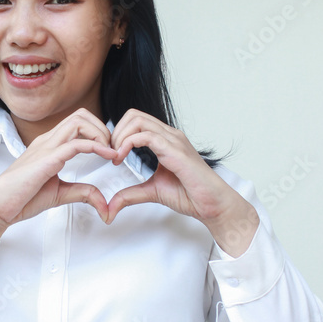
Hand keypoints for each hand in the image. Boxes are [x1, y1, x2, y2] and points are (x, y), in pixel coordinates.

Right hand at [0, 108, 118, 250]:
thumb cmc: (20, 198)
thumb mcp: (60, 194)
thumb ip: (82, 193)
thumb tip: (102, 200)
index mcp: (49, 145)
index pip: (77, 123)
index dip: (98, 133)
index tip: (110, 152)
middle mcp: (48, 141)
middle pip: (80, 115)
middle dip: (102, 128)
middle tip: (112, 150)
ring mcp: (46, 147)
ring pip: (79, 122)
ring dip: (100, 134)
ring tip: (110, 153)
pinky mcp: (46, 159)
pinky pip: (75, 143)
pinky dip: (96, 148)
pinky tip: (107, 158)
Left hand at [107, 109, 259, 256]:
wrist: (211, 204)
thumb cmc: (190, 195)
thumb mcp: (152, 192)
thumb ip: (131, 194)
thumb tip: (111, 207)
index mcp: (165, 140)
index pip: (136, 121)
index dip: (118, 134)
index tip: (112, 155)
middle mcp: (169, 135)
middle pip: (134, 114)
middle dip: (115, 132)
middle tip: (111, 154)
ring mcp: (173, 140)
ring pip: (137, 120)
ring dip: (119, 137)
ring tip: (116, 157)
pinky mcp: (174, 150)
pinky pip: (145, 136)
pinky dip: (127, 144)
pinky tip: (121, 159)